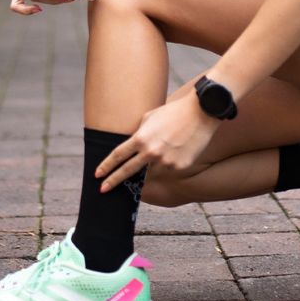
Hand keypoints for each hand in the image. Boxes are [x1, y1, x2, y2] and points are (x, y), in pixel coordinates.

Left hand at [96, 93, 220, 191]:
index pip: (118, 155)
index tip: (97, 174)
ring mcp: (166, 161)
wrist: (202, 112)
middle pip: (127, 170)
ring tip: (170, 142)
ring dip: (156, 161)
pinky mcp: (180, 167)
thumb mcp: (150, 117)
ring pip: (154, 168)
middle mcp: (151, 152)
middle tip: (102, 189)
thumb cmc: (174, 111)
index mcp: (141, 138)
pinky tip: (180, 146)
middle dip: (113, 180)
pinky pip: (170, 167)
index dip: (106, 166)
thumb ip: (139, 132)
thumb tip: (131, 145)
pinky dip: (171, 160)